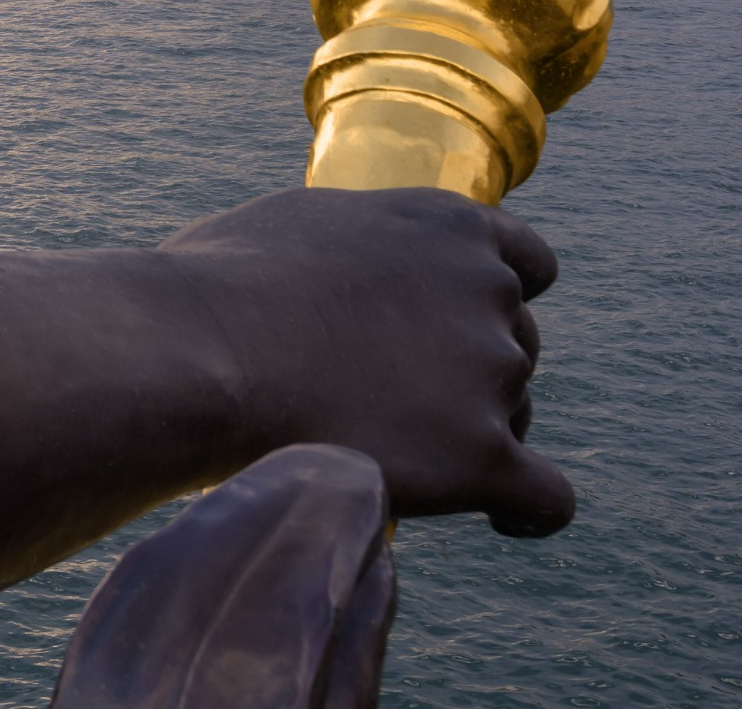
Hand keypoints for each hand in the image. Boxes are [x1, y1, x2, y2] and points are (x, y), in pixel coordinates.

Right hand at [163, 187, 570, 537]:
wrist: (195, 352)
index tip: (456, 330)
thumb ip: (363, 245)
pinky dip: (526, 508)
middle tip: (385, 398)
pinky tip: (499, 516)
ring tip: (386, 449)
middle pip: (516, 345)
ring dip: (468, 432)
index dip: (492, 302)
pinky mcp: (482, 454)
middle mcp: (485, 289)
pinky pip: (546, 496)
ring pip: (514, 415)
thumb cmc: (217, 287)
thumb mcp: (301, 225)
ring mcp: (492, 371)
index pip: (528, 264)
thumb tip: (355, 272)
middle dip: (465, 370)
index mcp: (446, 225)